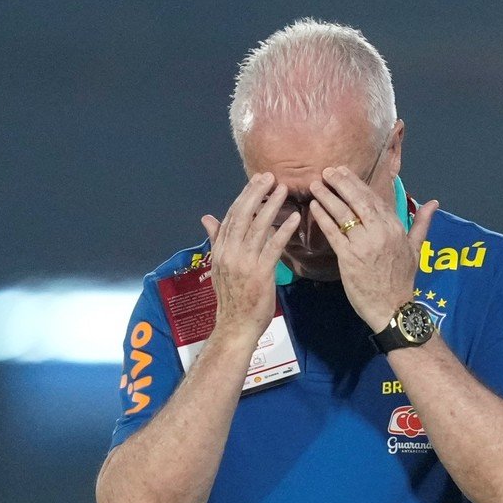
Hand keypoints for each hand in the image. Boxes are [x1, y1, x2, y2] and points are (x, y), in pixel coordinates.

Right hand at [200, 172, 300, 344]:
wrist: (234, 326)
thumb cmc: (231, 297)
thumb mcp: (219, 266)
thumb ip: (216, 240)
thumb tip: (207, 217)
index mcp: (220, 250)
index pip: (231, 216)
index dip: (244, 196)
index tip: (257, 180)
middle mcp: (230, 252)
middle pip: (243, 216)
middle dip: (256, 193)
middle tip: (270, 177)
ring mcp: (244, 262)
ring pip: (258, 227)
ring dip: (272, 206)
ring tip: (284, 190)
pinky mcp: (260, 273)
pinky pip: (273, 247)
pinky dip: (284, 230)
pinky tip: (295, 218)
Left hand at [307, 167, 437, 331]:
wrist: (393, 307)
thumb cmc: (402, 279)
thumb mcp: (416, 248)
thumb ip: (422, 223)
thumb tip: (433, 203)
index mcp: (395, 227)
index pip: (375, 199)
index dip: (357, 184)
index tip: (344, 172)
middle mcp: (380, 231)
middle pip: (358, 201)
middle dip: (341, 183)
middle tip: (327, 171)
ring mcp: (364, 244)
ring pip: (343, 214)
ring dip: (328, 197)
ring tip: (315, 185)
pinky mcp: (349, 257)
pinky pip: (334, 232)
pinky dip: (323, 218)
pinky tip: (314, 207)